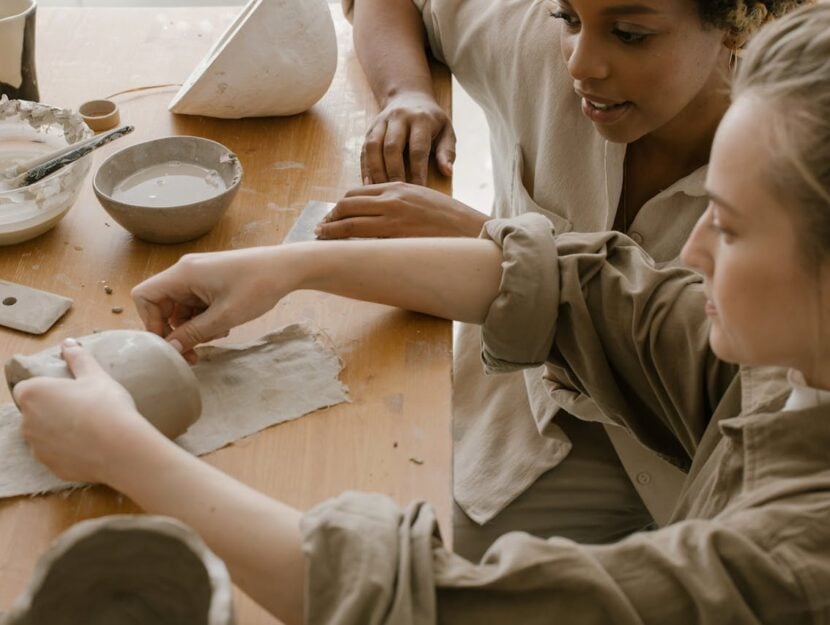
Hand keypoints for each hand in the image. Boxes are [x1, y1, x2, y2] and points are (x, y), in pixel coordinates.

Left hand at [14, 340, 157, 484]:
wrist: (120, 448)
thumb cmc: (106, 405)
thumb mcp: (96, 375)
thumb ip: (78, 358)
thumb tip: (68, 343)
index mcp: (33, 394)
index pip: (26, 388)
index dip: (46, 389)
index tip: (67, 391)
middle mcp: (26, 422)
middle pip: (34, 412)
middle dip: (51, 410)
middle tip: (81, 407)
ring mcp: (37, 447)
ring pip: (43, 435)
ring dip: (57, 431)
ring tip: (88, 428)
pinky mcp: (50, 466)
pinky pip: (56, 454)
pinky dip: (68, 450)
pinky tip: (90, 446)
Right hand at [132, 248, 285, 360]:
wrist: (287, 268)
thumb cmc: (258, 286)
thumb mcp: (225, 316)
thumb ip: (194, 333)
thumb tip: (170, 348)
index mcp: (183, 274)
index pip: (144, 296)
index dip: (150, 322)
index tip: (170, 342)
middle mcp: (186, 271)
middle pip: (162, 305)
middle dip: (176, 331)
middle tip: (194, 353)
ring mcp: (199, 276)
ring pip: (181, 309)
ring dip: (194, 327)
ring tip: (219, 335)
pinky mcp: (212, 282)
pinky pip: (196, 305)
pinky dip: (205, 319)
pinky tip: (225, 326)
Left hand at [316, 182, 487, 238]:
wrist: (471, 230)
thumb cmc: (450, 218)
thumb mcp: (422, 198)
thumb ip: (399, 201)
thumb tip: (379, 213)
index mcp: (398, 187)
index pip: (357, 192)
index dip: (341, 205)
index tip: (334, 215)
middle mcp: (392, 200)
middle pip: (348, 204)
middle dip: (331, 217)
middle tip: (322, 228)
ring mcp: (393, 219)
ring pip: (350, 223)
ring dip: (332, 232)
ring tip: (322, 239)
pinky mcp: (397, 238)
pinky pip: (365, 242)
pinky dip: (349, 246)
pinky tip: (343, 252)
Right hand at [362, 91, 454, 185]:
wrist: (409, 96)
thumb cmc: (432, 121)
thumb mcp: (446, 131)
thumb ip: (447, 151)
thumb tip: (447, 172)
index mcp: (421, 119)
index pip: (418, 148)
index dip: (418, 171)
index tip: (419, 190)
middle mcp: (399, 117)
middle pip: (392, 147)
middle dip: (394, 172)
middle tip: (397, 193)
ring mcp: (381, 122)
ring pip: (373, 147)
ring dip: (376, 171)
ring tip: (381, 191)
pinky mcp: (370, 129)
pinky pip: (364, 150)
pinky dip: (365, 168)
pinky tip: (368, 184)